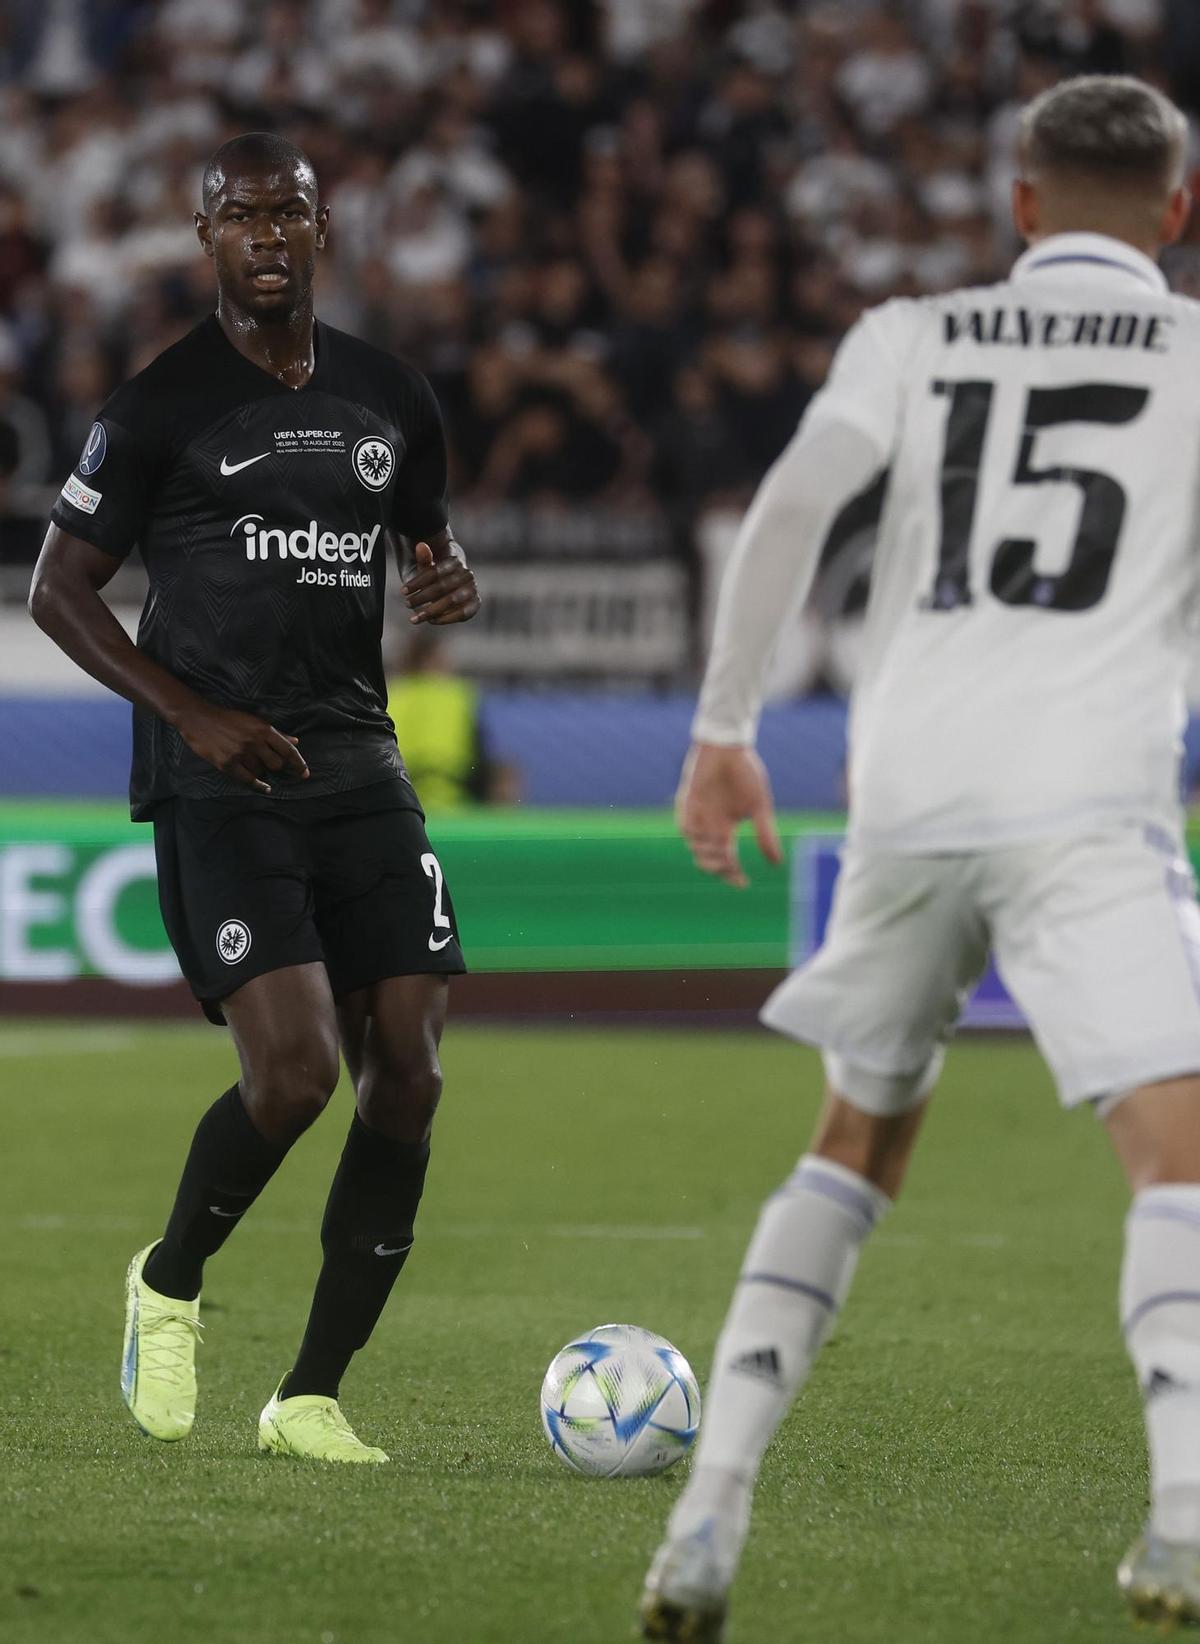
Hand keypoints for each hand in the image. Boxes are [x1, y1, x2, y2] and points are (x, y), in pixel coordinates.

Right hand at [173, 700, 308, 793]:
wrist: (198, 718)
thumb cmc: (228, 719)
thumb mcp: (254, 721)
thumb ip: (276, 733)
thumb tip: (296, 741)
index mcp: (263, 729)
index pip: (288, 750)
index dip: (299, 763)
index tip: (305, 773)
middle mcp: (254, 741)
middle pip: (277, 764)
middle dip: (276, 767)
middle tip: (272, 766)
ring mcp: (240, 753)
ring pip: (261, 772)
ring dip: (261, 772)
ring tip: (253, 764)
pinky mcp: (227, 763)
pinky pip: (248, 779)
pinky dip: (258, 785)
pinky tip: (264, 786)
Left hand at [404, 539, 480, 624]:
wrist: (454, 586)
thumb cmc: (436, 578)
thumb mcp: (427, 568)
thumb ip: (424, 559)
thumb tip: (420, 545)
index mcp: (455, 562)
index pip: (435, 572)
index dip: (418, 582)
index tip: (403, 591)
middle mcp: (467, 575)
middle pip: (442, 587)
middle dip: (422, 597)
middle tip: (407, 604)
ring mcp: (473, 589)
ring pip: (451, 601)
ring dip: (431, 610)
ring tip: (415, 617)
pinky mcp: (475, 604)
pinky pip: (461, 614)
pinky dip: (445, 618)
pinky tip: (431, 621)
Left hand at [676, 742, 783, 888]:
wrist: (729, 747)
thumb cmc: (745, 775)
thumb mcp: (760, 808)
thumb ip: (766, 834)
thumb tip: (777, 864)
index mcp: (725, 829)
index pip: (727, 860)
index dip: (733, 874)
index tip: (743, 884)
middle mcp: (708, 826)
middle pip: (709, 859)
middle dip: (720, 868)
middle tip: (732, 867)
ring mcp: (696, 815)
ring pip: (696, 847)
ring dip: (709, 855)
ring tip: (724, 853)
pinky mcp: (687, 803)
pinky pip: (686, 827)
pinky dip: (696, 837)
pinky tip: (710, 838)